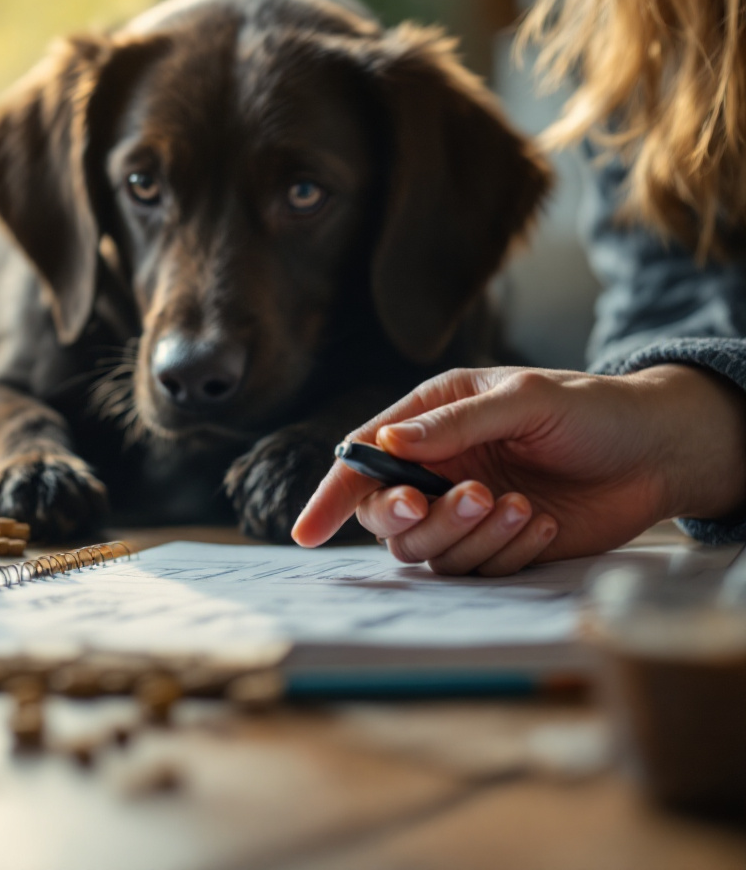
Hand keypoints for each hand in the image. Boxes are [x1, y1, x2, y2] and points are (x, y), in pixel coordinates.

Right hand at [291, 366, 745, 574]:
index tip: (308, 531)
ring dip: (472, 534)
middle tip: (473, 499)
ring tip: (522, 508)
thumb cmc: (593, 410)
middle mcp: (440, 465)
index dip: (333, 494)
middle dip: (421, 517)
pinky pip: (476, 567)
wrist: (659, 452)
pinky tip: (543, 522)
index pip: (363, 457)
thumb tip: (385, 444)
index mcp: (431, 417)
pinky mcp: (498, 544)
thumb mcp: (523, 400)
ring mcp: (466, 507)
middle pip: (387, 514)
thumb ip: (454, 423)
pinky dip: (507, 551)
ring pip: (429, 548)